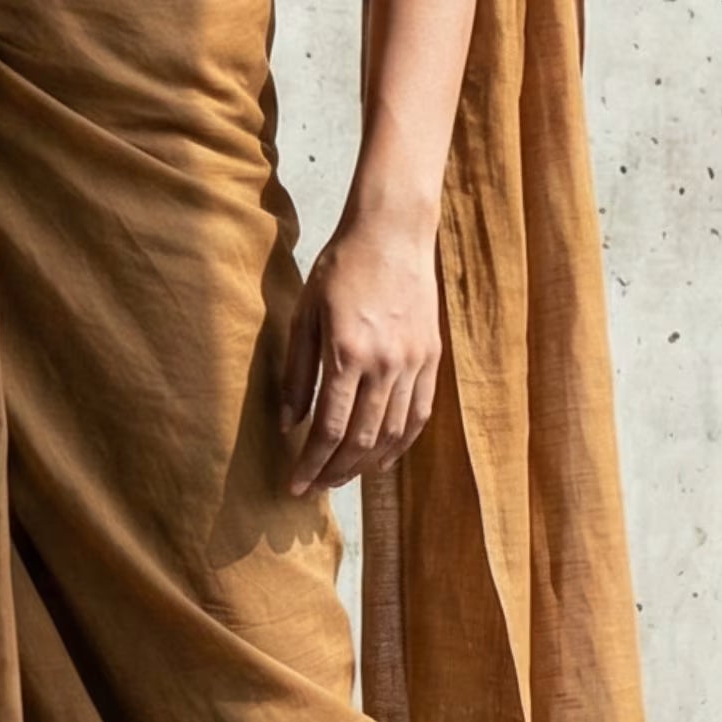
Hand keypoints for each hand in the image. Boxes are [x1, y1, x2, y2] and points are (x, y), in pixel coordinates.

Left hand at [279, 208, 441, 494]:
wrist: (393, 233)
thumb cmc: (341, 268)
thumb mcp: (305, 315)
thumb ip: (298, 372)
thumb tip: (290, 422)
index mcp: (347, 354)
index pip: (328, 428)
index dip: (311, 464)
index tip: (296, 486)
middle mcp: (385, 365)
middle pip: (362, 440)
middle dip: (336, 471)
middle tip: (316, 488)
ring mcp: (413, 363)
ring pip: (393, 434)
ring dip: (367, 464)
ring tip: (343, 477)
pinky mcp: (431, 358)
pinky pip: (419, 415)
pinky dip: (401, 444)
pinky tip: (383, 458)